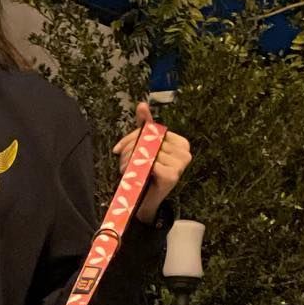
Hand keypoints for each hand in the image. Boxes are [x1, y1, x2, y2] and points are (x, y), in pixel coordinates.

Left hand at [113, 100, 191, 223]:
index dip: (133, 137)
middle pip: (152, 140)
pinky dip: (141, 169)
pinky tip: (137, 175)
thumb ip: (145, 126)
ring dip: (132, 160)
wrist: (146, 200)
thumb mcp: (145, 147)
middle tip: (120, 160)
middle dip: (130, 149)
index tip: (118, 148)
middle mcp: (185, 152)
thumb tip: (142, 104)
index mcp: (181, 142)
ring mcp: (182, 164)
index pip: (154, 131)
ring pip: (150, 152)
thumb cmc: (146, 172)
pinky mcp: (174, 175)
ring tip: (126, 169)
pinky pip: (152, 164)